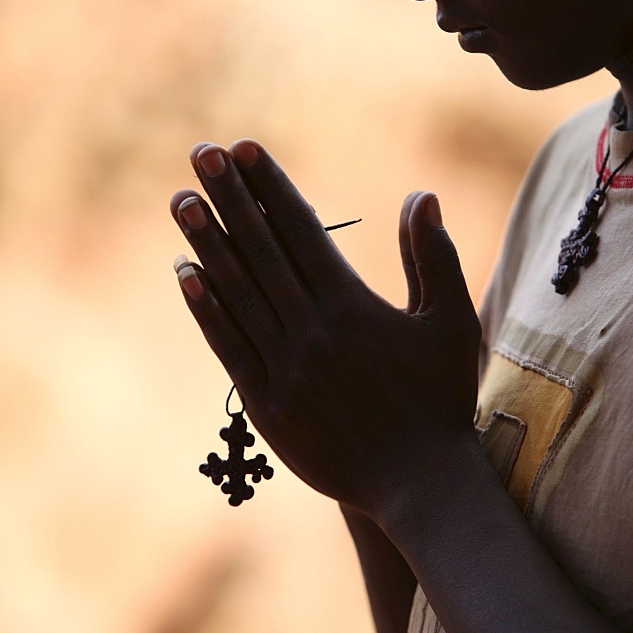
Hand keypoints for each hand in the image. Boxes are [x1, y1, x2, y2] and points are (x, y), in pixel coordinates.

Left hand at [170, 140, 480, 519]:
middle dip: (229, 199)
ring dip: (206, 244)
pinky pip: (229, 347)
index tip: (243, 150)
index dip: (270, 187)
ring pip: (238, 294)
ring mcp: (285, 369)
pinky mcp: (268, 405)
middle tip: (200, 155)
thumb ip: (433, 257)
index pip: (302, 231)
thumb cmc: (442, 399)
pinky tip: (186, 275)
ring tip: (181, 202)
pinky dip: (206, 309)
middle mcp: (312, 331)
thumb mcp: (451, 322)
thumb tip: (421, 195)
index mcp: (353, 307)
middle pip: (261, 252)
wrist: (419, 482)